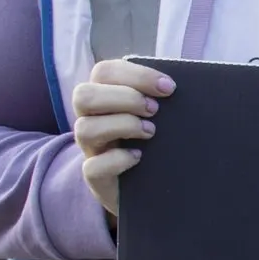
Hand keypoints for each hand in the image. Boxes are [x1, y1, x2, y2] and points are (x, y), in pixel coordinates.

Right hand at [71, 59, 174, 217]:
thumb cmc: (157, 142)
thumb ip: (159, 97)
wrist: (156, 187)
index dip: (136, 75)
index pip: (104, 72)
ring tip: (150, 132)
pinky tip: (139, 157)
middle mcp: (90, 120)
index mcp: (104, 97)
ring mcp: (91, 150)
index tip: (169, 88)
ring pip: (84, 129)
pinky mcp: (96, 178)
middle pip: (84, 95)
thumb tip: (174, 85)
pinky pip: (93, 167)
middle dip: (124, 97)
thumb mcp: (159, 115)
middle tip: (155, 110)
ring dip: (123, 125)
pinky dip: (118, 159)